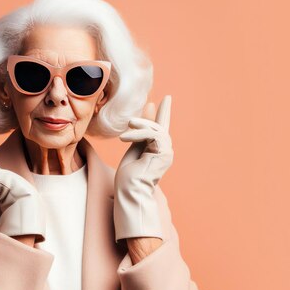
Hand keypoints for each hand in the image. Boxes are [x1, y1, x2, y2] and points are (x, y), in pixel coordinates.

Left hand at [113, 95, 173, 241]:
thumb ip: (139, 135)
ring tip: (123, 135)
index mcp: (158, 151)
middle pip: (159, 127)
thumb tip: (140, 119)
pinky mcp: (164, 153)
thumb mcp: (132, 150)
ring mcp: (166, 153)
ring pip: (156, 130)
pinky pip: (153, 135)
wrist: (129, 191)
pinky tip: (124, 138)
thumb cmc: (127, 177)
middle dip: (148, 119)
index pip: (162, 127)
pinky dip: (138, 134)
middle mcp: (165, 152)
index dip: (164, 112)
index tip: (166, 98)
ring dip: (139, 128)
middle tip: (130, 122)